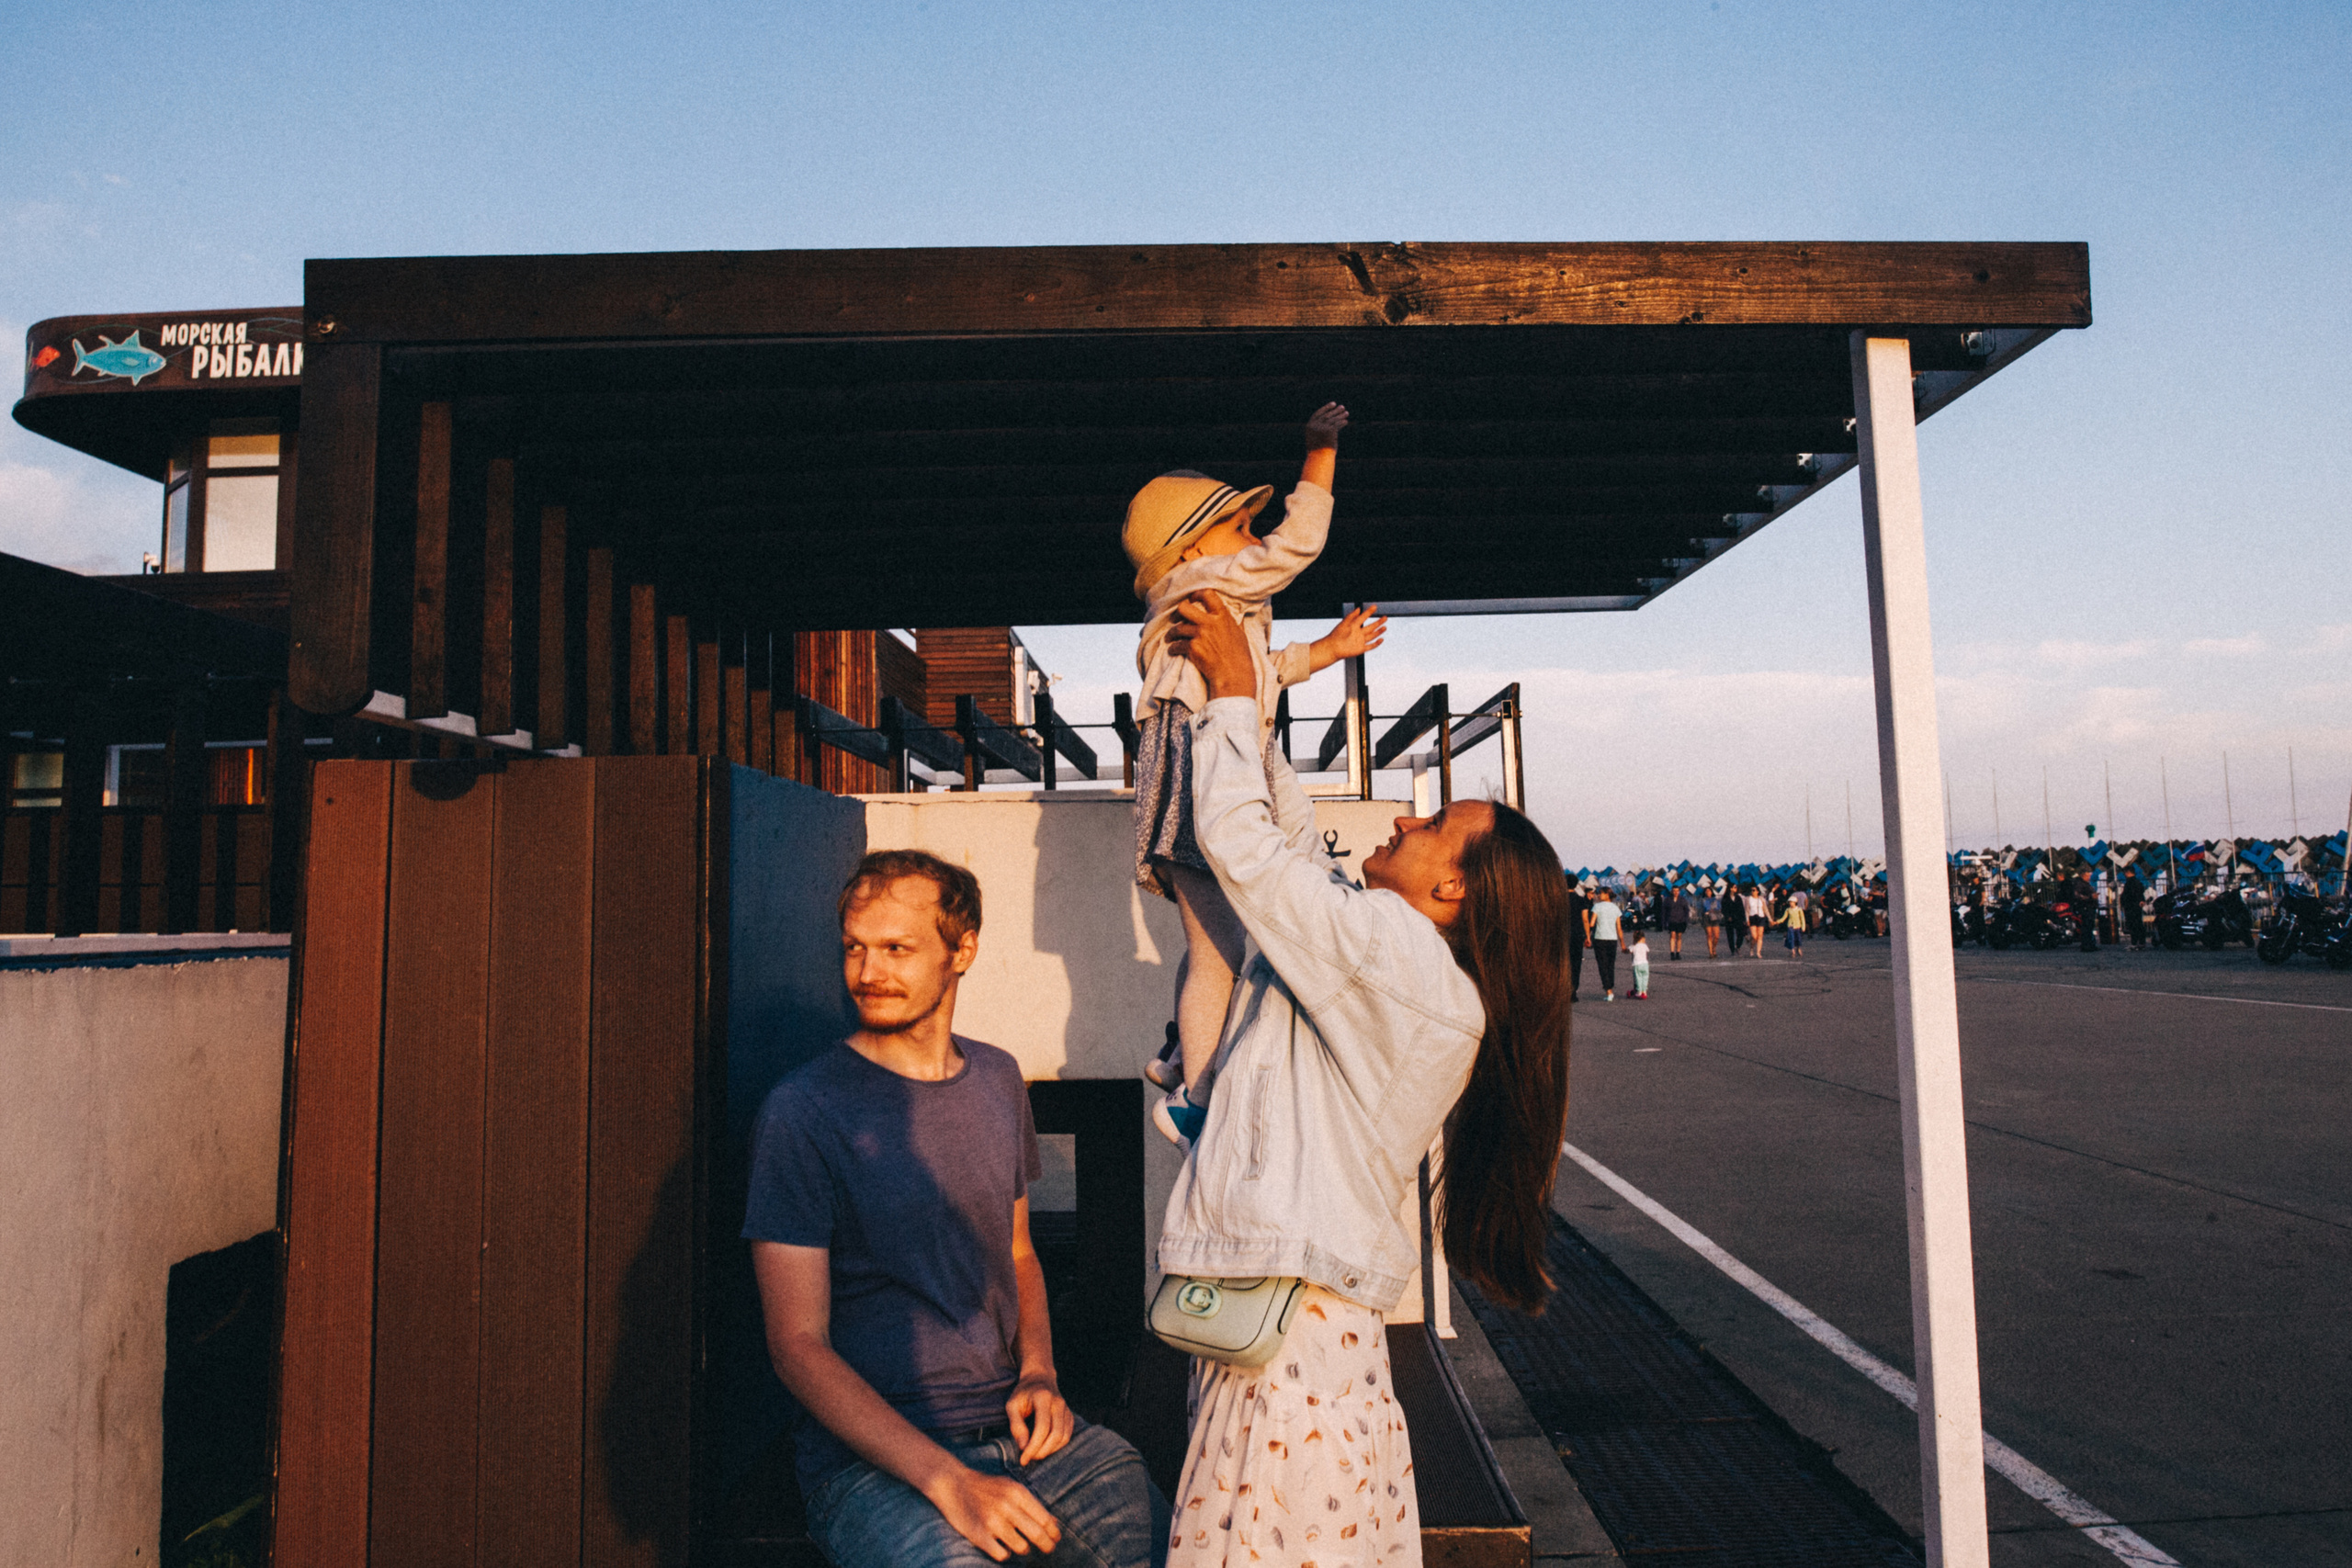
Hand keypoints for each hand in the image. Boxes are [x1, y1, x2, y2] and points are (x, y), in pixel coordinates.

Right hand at [925, 1465, 1062, 1560]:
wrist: (953, 1484)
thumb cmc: (987, 1487)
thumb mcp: (1011, 1488)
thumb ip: (1032, 1504)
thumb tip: (1055, 1523)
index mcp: (1018, 1493)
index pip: (1044, 1519)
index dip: (1054, 1532)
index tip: (1056, 1538)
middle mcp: (1007, 1506)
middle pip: (1037, 1535)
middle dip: (1047, 1545)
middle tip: (1049, 1549)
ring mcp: (993, 1521)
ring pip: (1021, 1547)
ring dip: (1024, 1549)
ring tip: (1020, 1545)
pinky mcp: (979, 1535)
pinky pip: (1002, 1554)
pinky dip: (1005, 1553)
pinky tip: (1002, 1547)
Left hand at [1006, 1373, 1073, 1463]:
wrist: (1040, 1378)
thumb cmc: (1023, 1393)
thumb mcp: (1012, 1405)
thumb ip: (1016, 1425)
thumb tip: (1023, 1447)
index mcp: (1044, 1398)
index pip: (1042, 1427)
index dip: (1033, 1446)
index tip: (1023, 1459)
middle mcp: (1059, 1403)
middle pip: (1056, 1434)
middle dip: (1042, 1451)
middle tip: (1029, 1457)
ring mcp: (1067, 1409)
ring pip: (1064, 1437)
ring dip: (1050, 1451)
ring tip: (1035, 1453)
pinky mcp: (1070, 1416)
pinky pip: (1067, 1436)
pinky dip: (1056, 1446)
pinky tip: (1044, 1447)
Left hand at [1164, 591, 1254, 699]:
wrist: (1233, 675)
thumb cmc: (1240, 656)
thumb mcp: (1240, 634)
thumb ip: (1234, 623)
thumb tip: (1237, 616)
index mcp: (1222, 616)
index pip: (1207, 595)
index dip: (1196, 594)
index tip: (1192, 599)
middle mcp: (1210, 623)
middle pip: (1184, 608)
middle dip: (1177, 613)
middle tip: (1176, 618)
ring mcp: (1200, 635)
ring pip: (1177, 628)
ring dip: (1172, 634)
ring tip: (1170, 638)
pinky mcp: (1193, 648)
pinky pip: (1177, 645)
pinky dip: (1173, 648)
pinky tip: (1173, 650)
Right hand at [1304, 400, 1349, 448]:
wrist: (1319, 459)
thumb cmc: (1317, 451)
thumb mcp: (1316, 439)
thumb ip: (1319, 429)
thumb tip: (1329, 420)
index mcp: (1309, 426)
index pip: (1318, 414)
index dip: (1326, 408)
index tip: (1333, 404)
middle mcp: (1315, 426)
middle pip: (1327, 415)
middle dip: (1335, 411)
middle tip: (1342, 407)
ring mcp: (1322, 428)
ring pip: (1333, 419)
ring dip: (1340, 415)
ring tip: (1346, 413)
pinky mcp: (1330, 431)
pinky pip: (1337, 425)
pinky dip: (1342, 422)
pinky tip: (1346, 421)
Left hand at [1314, 604, 1386, 663]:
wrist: (1332, 648)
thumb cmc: (1336, 635)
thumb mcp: (1344, 623)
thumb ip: (1351, 616)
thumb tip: (1358, 609)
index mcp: (1354, 626)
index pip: (1363, 617)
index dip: (1369, 612)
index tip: (1375, 607)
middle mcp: (1358, 633)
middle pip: (1371, 627)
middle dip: (1378, 622)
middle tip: (1385, 617)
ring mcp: (1360, 641)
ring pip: (1372, 635)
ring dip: (1379, 631)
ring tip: (1385, 627)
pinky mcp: (1361, 649)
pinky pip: (1370, 646)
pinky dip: (1376, 643)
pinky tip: (1381, 639)